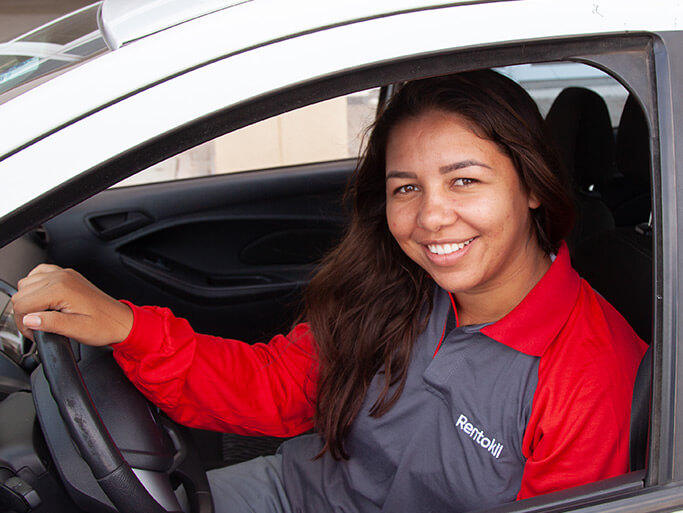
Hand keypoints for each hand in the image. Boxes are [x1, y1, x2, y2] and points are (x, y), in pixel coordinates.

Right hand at [12, 264, 133, 345]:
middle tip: (37, 328)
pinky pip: (38, 275)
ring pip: (26, 283)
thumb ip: (51, 323)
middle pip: (21, 293)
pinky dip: (34, 287)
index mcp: (61, 289)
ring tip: (41, 316)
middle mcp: (61, 277)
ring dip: (28, 301)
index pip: (22, 304)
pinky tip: (43, 301)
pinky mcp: (66, 276)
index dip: (23, 323)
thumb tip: (29, 320)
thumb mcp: (77, 330)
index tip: (34, 333)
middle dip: (24, 313)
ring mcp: (64, 274)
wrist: (121, 320)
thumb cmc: (104, 325)